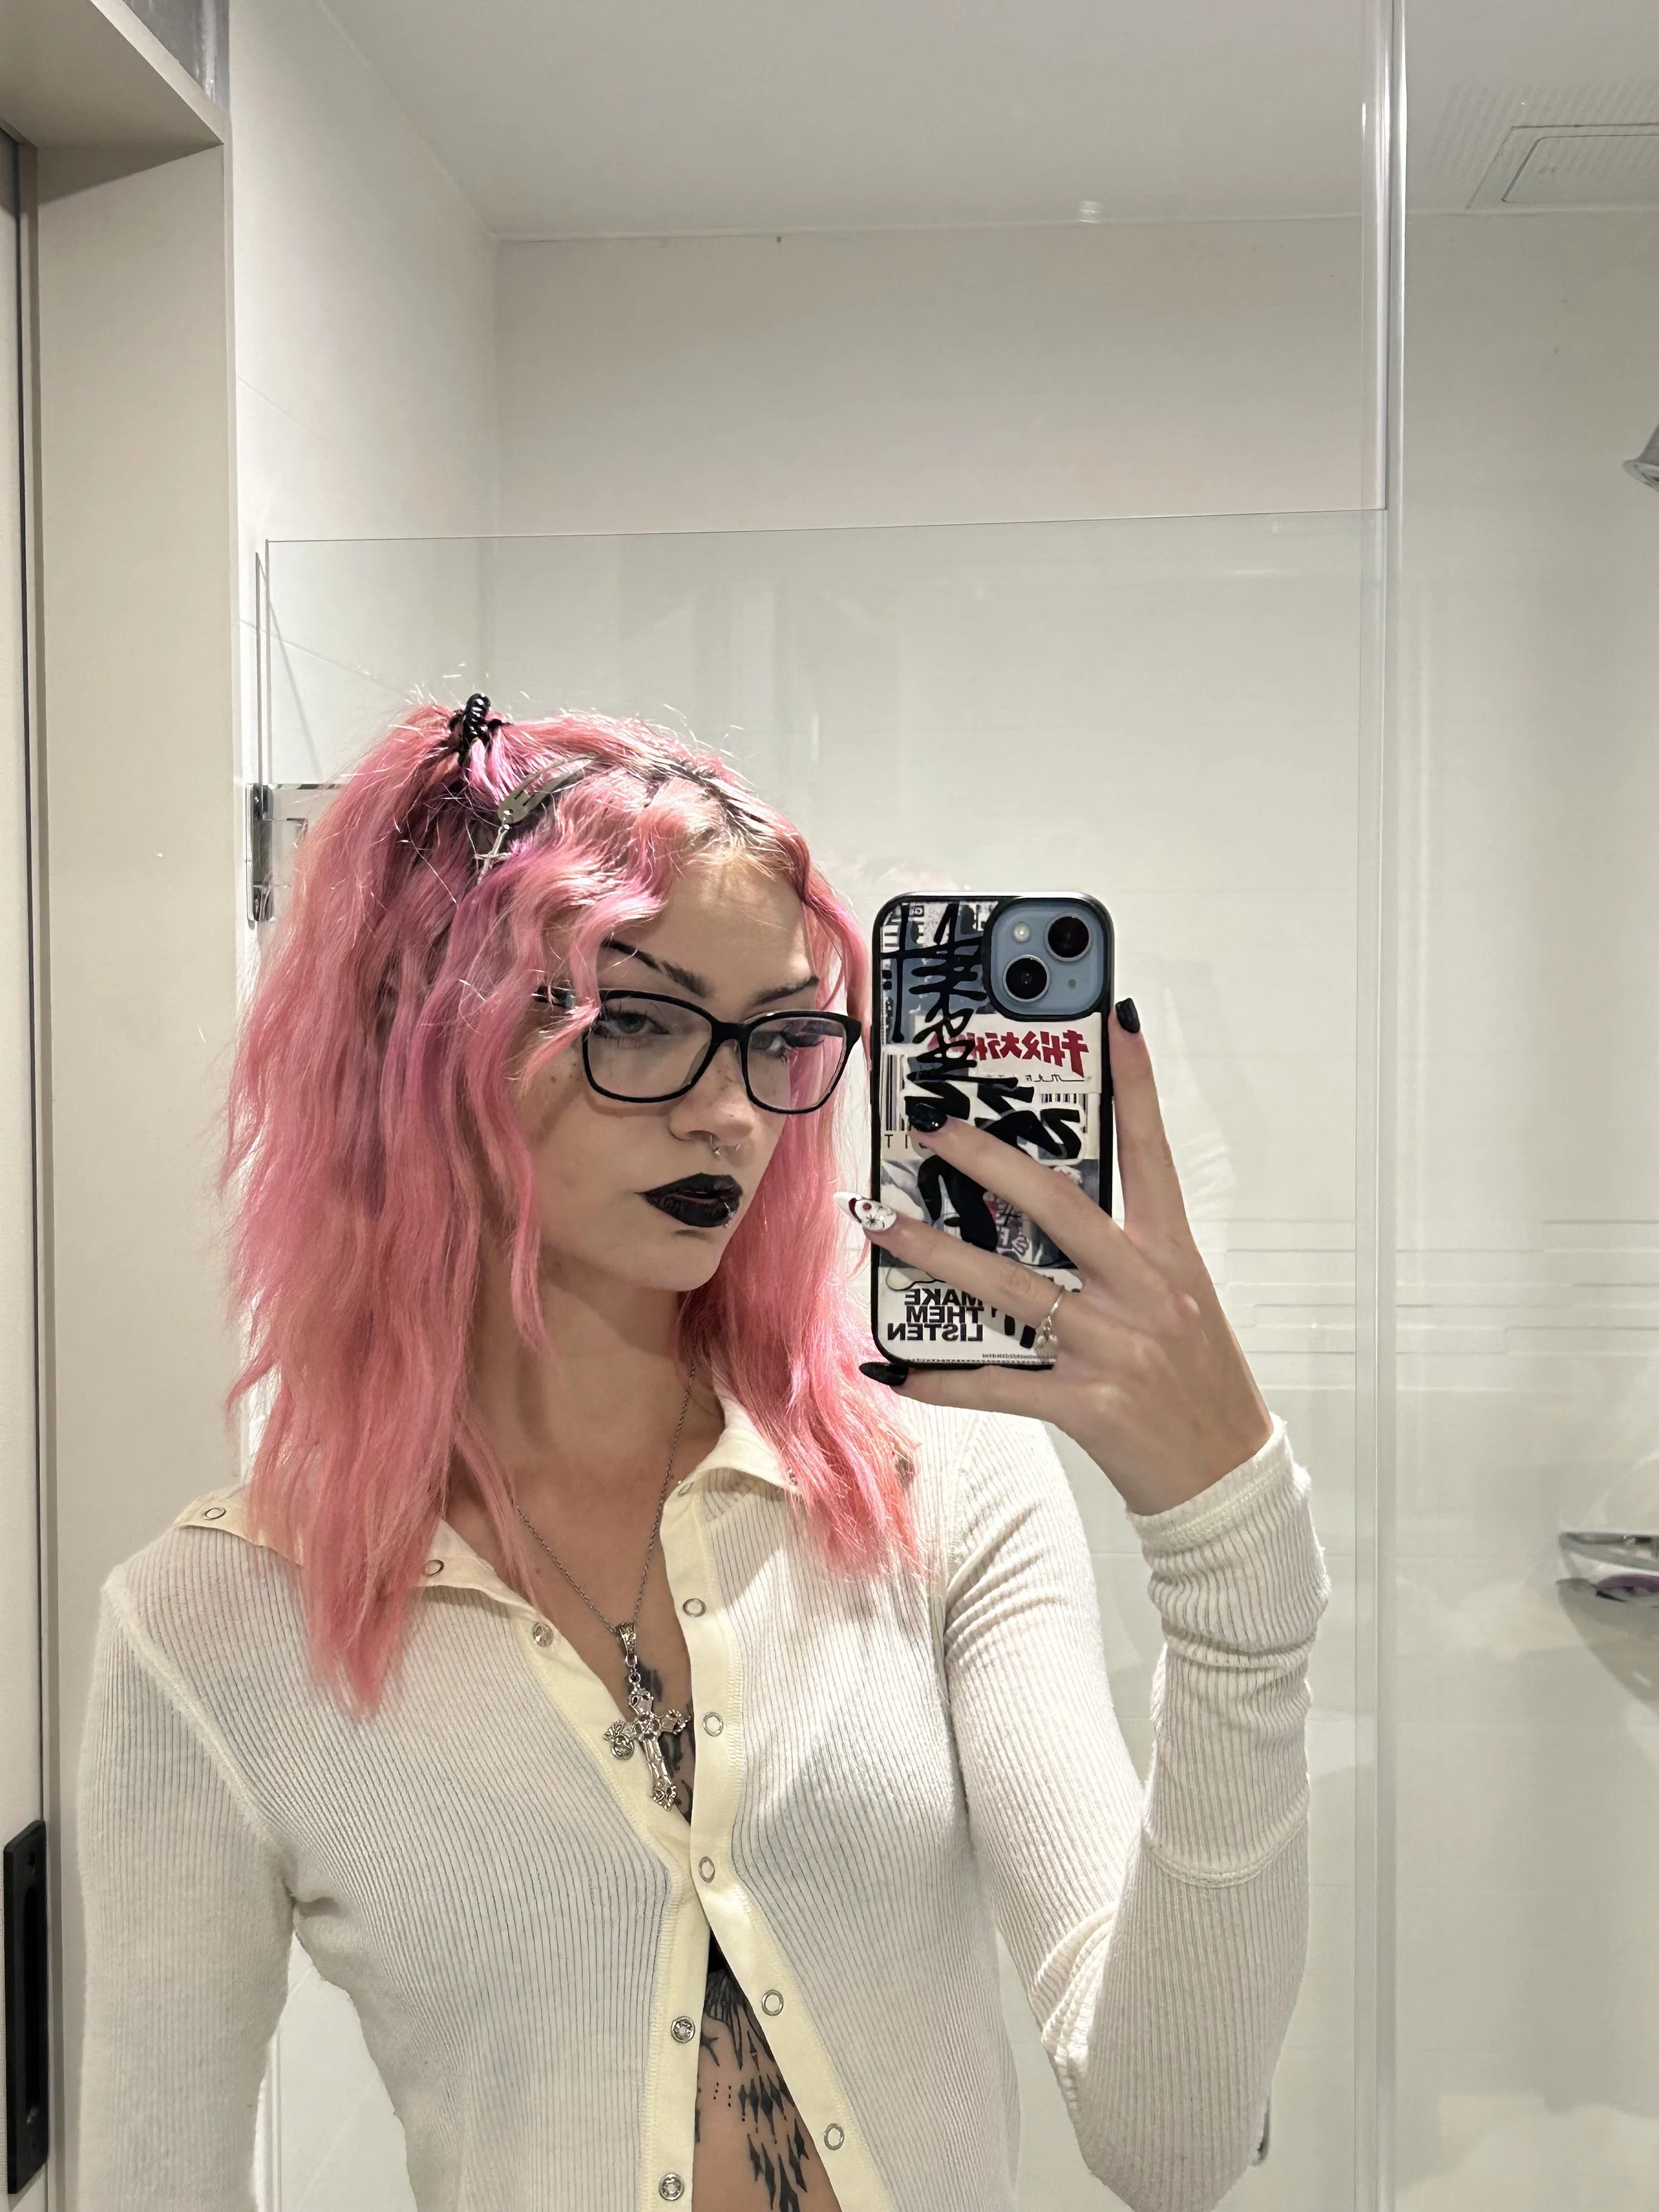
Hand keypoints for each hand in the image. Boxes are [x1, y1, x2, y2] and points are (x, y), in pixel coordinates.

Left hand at [857, 1002, 1272, 1516]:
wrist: (1226, 1480)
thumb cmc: (1197, 1385)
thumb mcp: (1180, 1305)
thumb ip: (1124, 1259)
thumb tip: (1049, 1211)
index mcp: (1172, 1259)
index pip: (1153, 1157)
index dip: (1137, 1088)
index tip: (1114, 1023)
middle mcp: (1145, 1294)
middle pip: (1061, 1209)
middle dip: (991, 1164)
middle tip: (934, 1128)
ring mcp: (1115, 1349)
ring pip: (1013, 1290)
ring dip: (940, 1256)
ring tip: (885, 1229)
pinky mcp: (1089, 1406)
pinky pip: (1000, 1384)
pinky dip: (942, 1378)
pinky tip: (895, 1365)